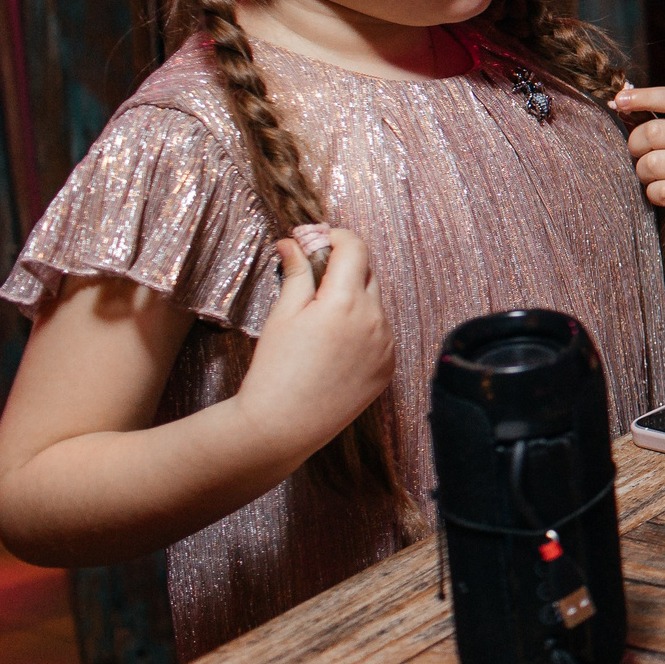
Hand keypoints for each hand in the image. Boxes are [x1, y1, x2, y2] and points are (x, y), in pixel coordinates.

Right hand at [234, 228, 393, 463]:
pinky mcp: (389, 366)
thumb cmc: (275, 369)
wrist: (283, 426)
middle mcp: (375, 319)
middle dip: (342, 268)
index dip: (335, 237)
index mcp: (346, 301)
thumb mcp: (282, 314)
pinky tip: (333, 346)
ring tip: (318, 320)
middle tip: (311, 275)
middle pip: (367, 273)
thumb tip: (294, 242)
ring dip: (352, 299)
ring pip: (374, 304)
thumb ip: (297, 273)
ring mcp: (387, 344)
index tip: (315, 239)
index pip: (355, 248)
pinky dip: (362, 327)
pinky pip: (380, 333)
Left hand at [615, 85, 664, 240]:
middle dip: (635, 146)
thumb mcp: (662, 138)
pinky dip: (652, 195)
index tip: (619, 101)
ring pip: (654, 163)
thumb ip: (644, 119)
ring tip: (653, 178)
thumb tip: (617, 102)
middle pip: (654, 132)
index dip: (647, 97)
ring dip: (643, 174)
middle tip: (640, 156)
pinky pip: (662, 191)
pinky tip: (661, 195)